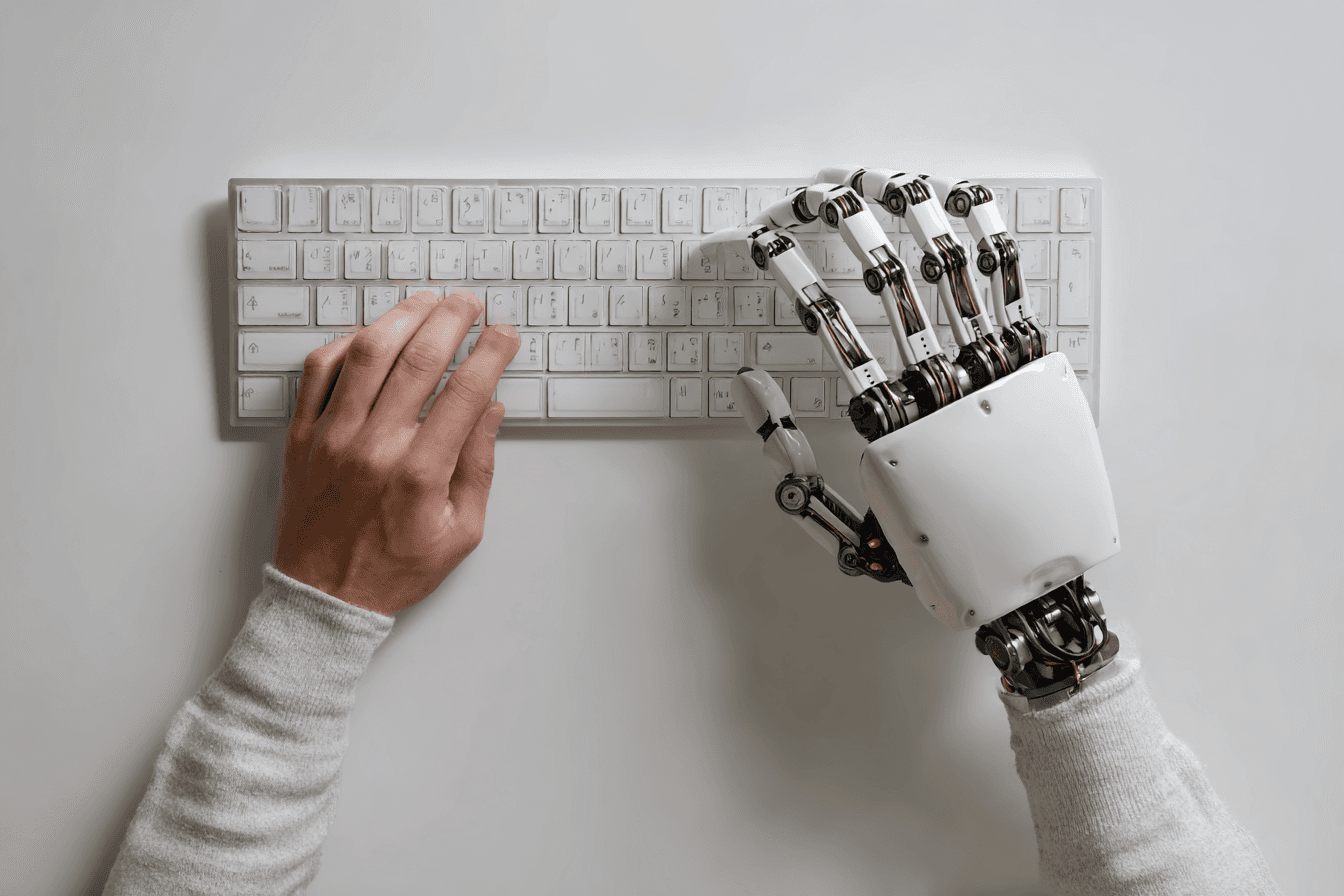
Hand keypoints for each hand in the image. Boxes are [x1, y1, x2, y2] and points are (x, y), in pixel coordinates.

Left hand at [273, 289, 519, 614]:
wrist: (324, 597)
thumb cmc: (395, 568)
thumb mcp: (462, 531)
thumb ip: (478, 465)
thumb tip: (489, 408)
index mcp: (420, 473)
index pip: (465, 391)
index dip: (491, 352)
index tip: (504, 334)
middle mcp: (374, 446)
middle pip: (419, 358)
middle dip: (451, 319)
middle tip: (469, 303)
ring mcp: (333, 436)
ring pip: (368, 353)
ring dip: (401, 317)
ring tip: (425, 300)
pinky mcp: (302, 436)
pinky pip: (318, 371)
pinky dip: (346, 343)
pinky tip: (371, 336)